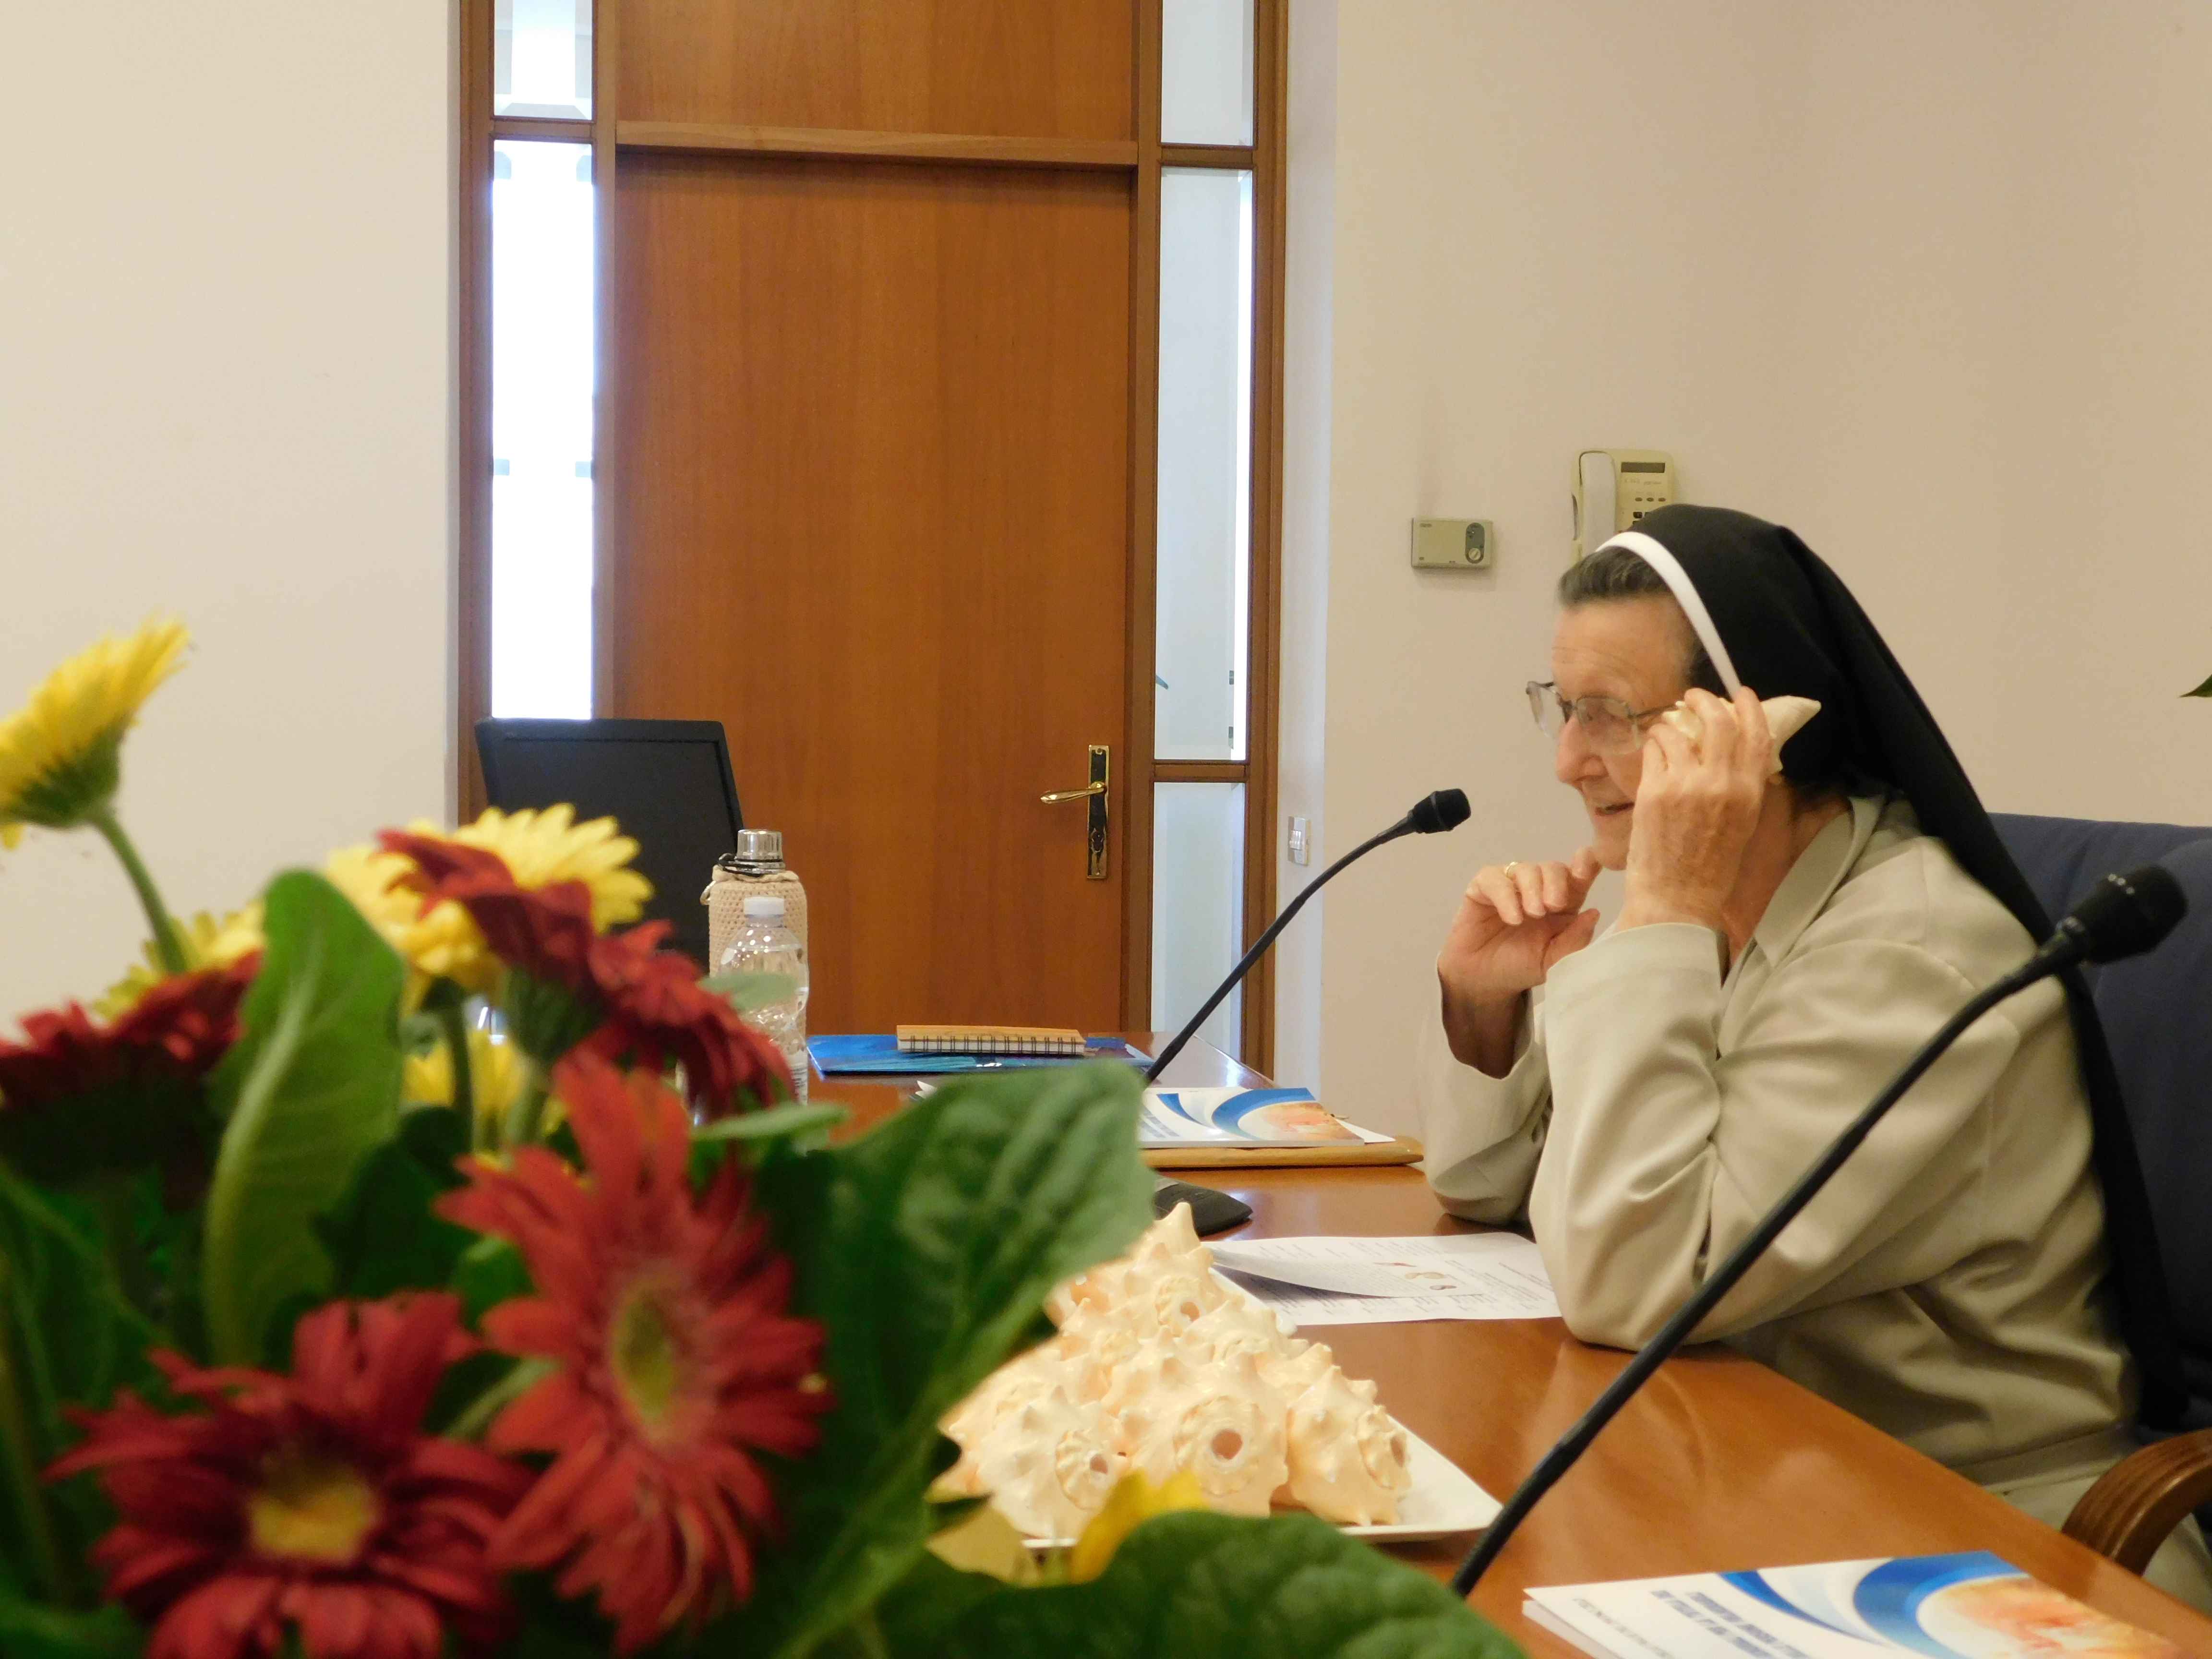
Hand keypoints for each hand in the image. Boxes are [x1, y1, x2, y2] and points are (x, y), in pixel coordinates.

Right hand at [1438, 848, 1601, 1072]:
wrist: (1481, 986)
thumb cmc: (1519, 972)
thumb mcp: (1554, 962)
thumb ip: (1574, 940)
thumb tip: (1593, 911)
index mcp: (1561, 906)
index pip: (1577, 877)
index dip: (1584, 865)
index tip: (1590, 860)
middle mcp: (1537, 892)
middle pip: (1552, 869)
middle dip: (1556, 882)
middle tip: (1555, 906)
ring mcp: (1509, 889)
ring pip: (1525, 868)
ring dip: (1531, 888)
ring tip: (1532, 915)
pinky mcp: (1482, 890)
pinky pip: (1494, 878)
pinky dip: (1505, 893)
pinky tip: (1511, 916)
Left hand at [1619, 686, 1771, 932]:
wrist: (1677, 900)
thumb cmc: (1708, 868)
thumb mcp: (1740, 824)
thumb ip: (1740, 786)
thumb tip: (1734, 751)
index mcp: (1749, 794)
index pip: (1757, 736)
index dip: (1750, 708)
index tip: (1741, 694)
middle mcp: (1721, 785)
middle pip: (1718, 721)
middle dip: (1704, 700)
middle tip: (1693, 696)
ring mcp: (1685, 786)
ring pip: (1677, 732)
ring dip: (1668, 725)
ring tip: (1664, 731)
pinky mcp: (1653, 792)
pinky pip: (1653, 751)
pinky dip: (1652, 745)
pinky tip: (1651, 752)